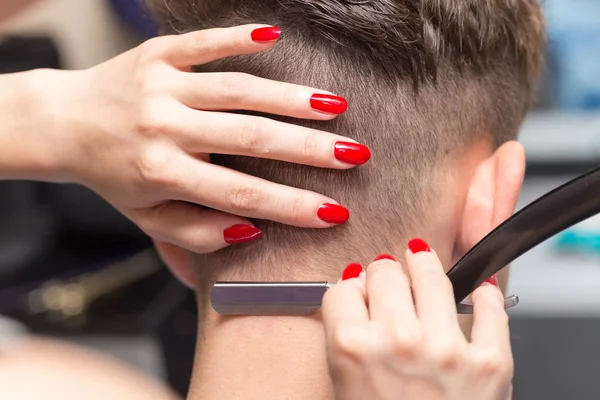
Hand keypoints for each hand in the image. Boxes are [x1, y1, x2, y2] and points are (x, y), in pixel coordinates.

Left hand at [49, 24, 368, 252]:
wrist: (64, 122)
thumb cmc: (114, 175)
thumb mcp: (147, 218)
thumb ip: (195, 234)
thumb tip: (250, 230)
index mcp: (163, 174)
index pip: (241, 196)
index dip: (291, 207)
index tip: (334, 212)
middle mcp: (164, 128)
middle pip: (250, 140)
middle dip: (308, 150)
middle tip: (354, 154)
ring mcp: (161, 86)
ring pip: (237, 90)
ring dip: (290, 98)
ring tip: (336, 106)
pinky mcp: (158, 54)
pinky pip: (203, 43)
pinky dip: (239, 37)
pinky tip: (276, 36)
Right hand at [322, 243, 512, 399]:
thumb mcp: (343, 385)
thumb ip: (343, 333)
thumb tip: (355, 289)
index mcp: (352, 349)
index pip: (342, 288)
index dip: (350, 287)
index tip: (358, 289)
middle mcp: (397, 341)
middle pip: (383, 272)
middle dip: (382, 273)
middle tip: (388, 277)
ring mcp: (446, 349)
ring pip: (431, 274)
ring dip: (424, 264)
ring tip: (423, 262)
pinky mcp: (490, 363)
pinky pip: (491, 308)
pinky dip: (486, 293)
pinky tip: (478, 288)